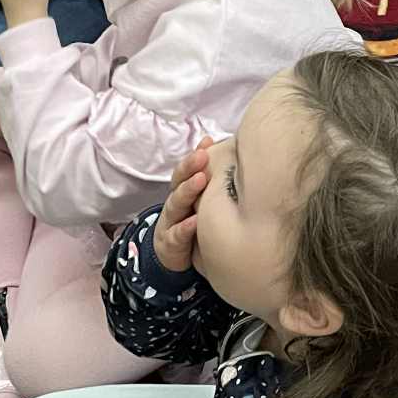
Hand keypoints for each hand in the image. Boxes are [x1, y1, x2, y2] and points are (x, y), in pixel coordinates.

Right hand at [154, 141, 212, 271]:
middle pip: (179, 181)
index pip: (185, 169)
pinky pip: (177, 234)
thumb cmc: (192, 221)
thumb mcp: (201, 201)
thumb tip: (227, 152)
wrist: (175, 255)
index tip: (207, 142)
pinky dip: (185, 227)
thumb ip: (211, 179)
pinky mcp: (170, 243)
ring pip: (176, 204)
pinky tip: (196, 221)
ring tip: (200, 180)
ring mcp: (171, 222)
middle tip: (202, 156)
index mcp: (183, 190)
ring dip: (187, 191)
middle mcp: (175, 202)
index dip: (194, 155)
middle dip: (190, 167)